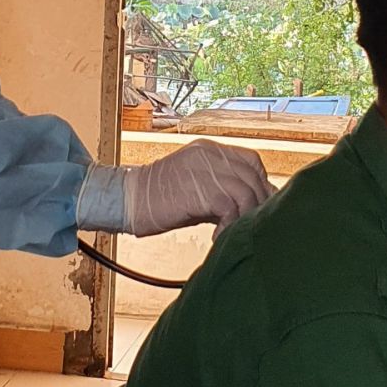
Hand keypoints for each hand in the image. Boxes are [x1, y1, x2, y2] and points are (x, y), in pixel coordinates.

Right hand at [124, 141, 271, 236]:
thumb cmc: (159, 200)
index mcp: (208, 150)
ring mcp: (204, 169)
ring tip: (229, 231)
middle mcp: (209, 154)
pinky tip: (216, 236)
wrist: (127, 200)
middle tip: (248, 225)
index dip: (259, 184)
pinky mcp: (199, 189)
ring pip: (246, 191)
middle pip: (253, 176)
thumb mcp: (195, 187)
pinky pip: (230, 207)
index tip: (256, 206)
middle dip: (257, 203)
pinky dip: (229, 225)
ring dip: (244, 217)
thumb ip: (222, 190)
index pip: (251, 160)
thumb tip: (252, 206)